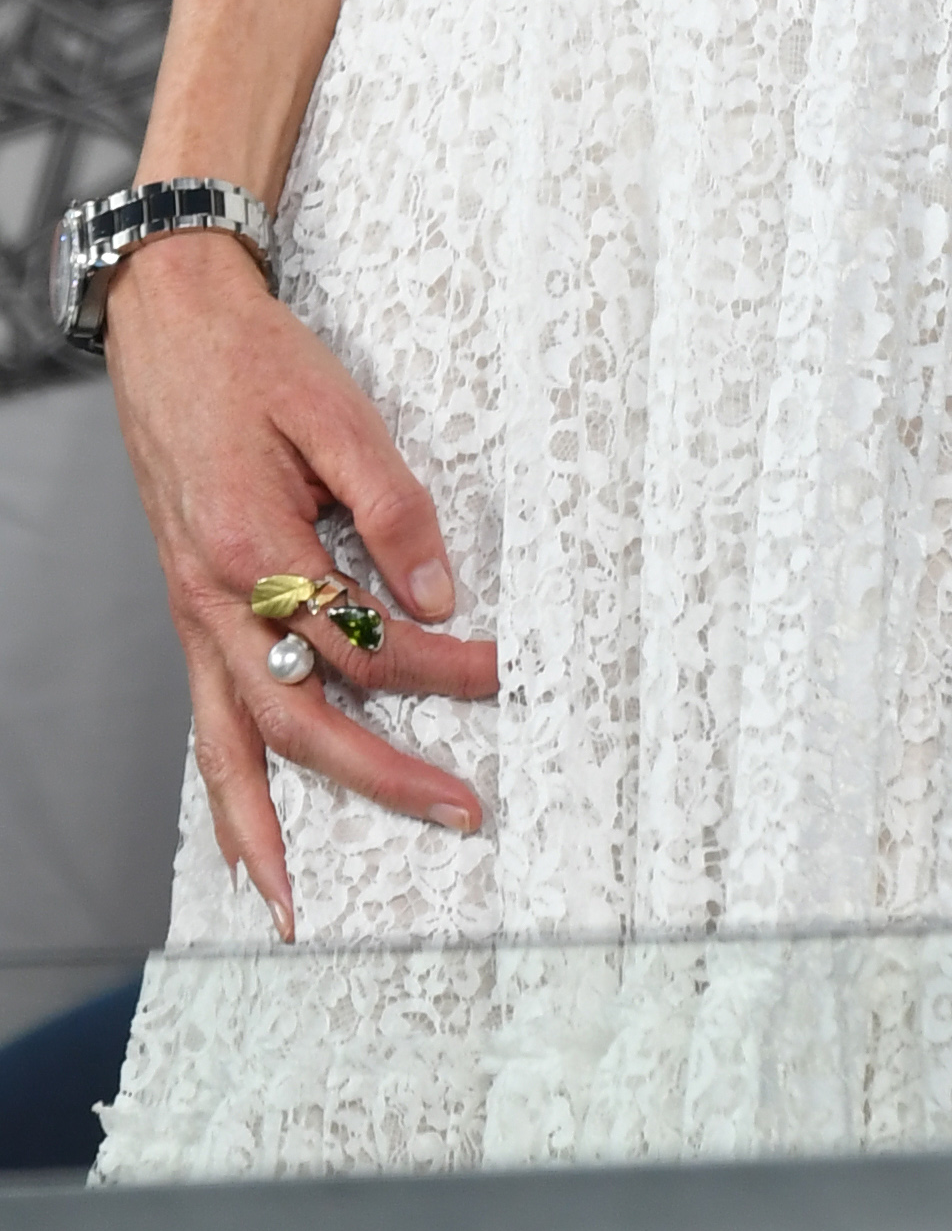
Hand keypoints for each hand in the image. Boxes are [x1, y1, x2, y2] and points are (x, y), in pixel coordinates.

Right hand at [105, 228, 495, 933]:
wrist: (170, 325)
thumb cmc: (252, 360)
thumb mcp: (337, 410)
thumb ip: (390, 505)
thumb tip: (440, 591)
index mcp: (254, 546)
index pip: (361, 639)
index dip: (439, 665)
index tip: (501, 671)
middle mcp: (214, 597)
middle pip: (301, 715)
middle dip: (382, 774)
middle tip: (459, 810)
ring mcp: (194, 612)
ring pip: (230, 743)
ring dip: (265, 827)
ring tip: (295, 905)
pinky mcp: (191, 610)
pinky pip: (204, 719)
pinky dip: (223, 787)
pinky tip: (245, 833)